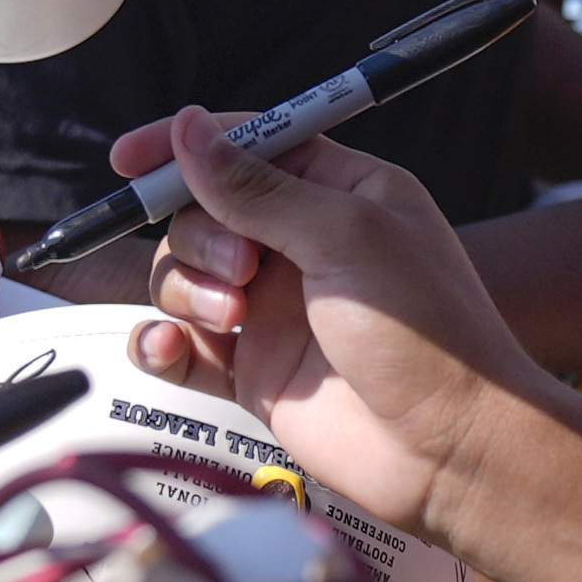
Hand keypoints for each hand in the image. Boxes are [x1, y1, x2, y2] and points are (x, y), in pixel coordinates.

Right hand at [127, 108, 529, 537]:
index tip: (131, 159)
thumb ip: (260, 187)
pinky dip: (159, 344)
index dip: (186, 147)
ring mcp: (273, 310)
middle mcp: (302, 246)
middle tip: (242, 270)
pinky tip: (168, 350)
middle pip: (201, 212)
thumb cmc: (430, 337)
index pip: (248, 146)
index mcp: (341, 194)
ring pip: (181, 277)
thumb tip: (191, 129)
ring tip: (231, 321)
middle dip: (201, 235)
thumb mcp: (347, 239)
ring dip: (187, 291)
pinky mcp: (251, 371)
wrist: (450, 452)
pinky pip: (179, 346)